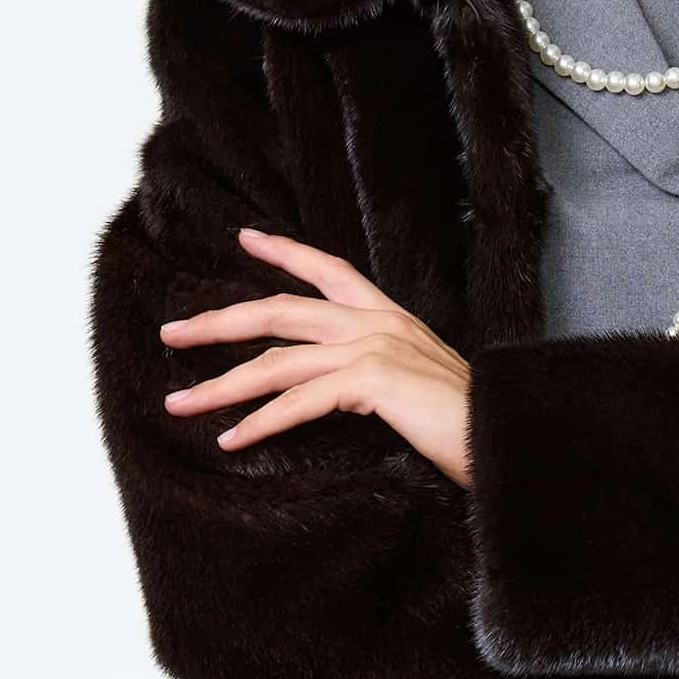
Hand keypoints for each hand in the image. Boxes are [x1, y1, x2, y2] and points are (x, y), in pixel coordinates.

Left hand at [160, 226, 473, 488]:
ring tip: (180, 403)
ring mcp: (373, 348)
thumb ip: (377, 373)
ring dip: (220, 386)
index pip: (328, 270)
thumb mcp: (417, 381)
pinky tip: (231, 439)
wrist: (505, 436)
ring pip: (276, 363)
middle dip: (218, 322)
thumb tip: (340, 388)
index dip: (283, 253)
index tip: (244, 239)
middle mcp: (376, 323)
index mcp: (389, 316)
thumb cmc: (466, 421)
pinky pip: (297, 402)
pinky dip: (258, 423)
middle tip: (173, 333)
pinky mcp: (371, 382)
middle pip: (279, 312)